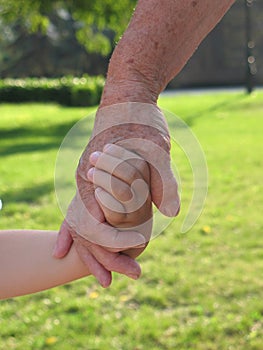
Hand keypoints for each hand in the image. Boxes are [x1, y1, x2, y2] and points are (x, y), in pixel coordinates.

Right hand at [54, 102, 179, 286]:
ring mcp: (85, 179)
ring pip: (80, 224)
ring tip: (101, 279)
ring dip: (89, 252)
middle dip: (100, 257)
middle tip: (110, 284)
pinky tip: (67, 249)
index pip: (99, 222)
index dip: (115, 243)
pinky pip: (80, 211)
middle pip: (85, 229)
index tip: (134, 255)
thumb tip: (171, 212)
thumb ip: (163, 180)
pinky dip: (75, 233)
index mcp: (99, 174)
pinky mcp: (91, 179)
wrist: (125, 100)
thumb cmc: (141, 122)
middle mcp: (86, 180)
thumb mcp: (158, 149)